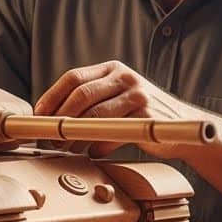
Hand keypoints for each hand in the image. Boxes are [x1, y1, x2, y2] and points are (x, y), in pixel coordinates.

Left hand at [34, 60, 200, 156]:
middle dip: (60, 118)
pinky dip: (98, 147)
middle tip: (50, 137)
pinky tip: (95, 153)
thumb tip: (51, 118)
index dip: (51, 97)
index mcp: (112, 69)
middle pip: (81, 95)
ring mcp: (137, 96)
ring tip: (68, 149)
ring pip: (94, 116)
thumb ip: (92, 100)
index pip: (73, 77)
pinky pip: (112, 134)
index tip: (39, 116)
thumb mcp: (118, 97)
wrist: (183, 127)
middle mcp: (125, 78)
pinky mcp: (146, 118)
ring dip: (75, 137)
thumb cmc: (141, 115)